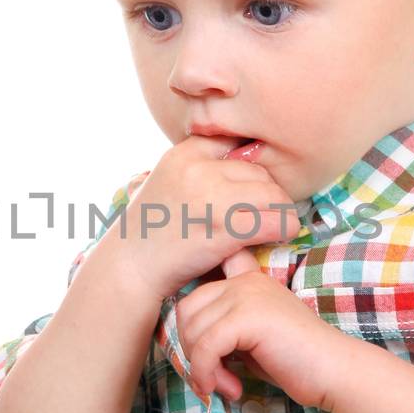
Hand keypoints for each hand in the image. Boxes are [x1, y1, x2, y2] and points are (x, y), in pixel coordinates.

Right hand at [112, 134, 303, 302]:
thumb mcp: (167, 182)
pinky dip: (284, 229)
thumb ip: (199, 168)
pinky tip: (278, 236)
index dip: (250, 168)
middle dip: (267, 193)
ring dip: (281, 211)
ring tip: (275, 226)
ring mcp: (211, 197)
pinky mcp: (224, 228)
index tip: (250, 189)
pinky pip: (275, 221)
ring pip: (273, 193)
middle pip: (259, 170)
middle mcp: (198, 169)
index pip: (236, 143)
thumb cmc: (150, 231)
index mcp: (184, 153)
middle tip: (265, 214)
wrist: (129, 269)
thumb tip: (244, 157)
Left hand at [175, 254, 342, 410]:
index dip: (191, 318)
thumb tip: (187, 344)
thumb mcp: (252, 339)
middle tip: (214, 378)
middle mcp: (245, 281)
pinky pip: (206, 346)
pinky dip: (207, 372)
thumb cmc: (296, 362)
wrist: (335, 371)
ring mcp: (247, 295)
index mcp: (247, 281)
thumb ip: (224, 331)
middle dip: (192, 349)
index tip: (205, 349)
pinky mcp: (248, 317)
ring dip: (202, 366)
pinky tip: (230, 388)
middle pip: (187, 310)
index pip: (198, 288)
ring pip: (193, 329)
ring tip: (227, 385)